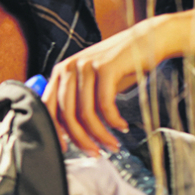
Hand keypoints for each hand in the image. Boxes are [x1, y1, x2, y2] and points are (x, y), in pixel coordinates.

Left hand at [42, 20, 162, 153]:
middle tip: (95, 154)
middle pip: (66, 114)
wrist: (148, 40)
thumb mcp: (93, 83)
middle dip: (81, 139)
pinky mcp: (106, 67)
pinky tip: (122, 127)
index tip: (66, 149)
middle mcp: (68, 67)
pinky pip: (105, 105)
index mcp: (60, 72)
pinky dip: (113, 121)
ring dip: (100, 135)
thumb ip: (78, 101)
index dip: (55, 132)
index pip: (47, 107)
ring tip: (112, 145)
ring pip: (86, 113)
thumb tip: (69, 133)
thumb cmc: (121, 66)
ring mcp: (86, 66)